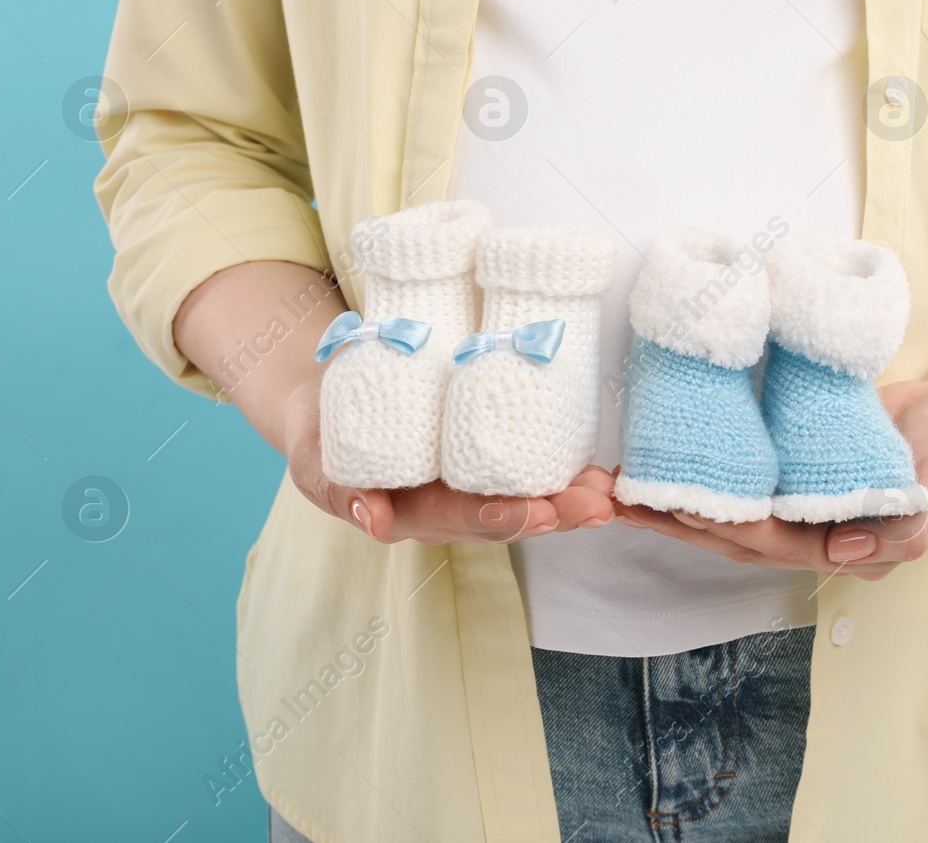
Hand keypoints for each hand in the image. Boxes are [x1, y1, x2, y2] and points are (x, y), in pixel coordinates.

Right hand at [282, 376, 616, 544]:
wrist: (327, 408)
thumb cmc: (323, 437)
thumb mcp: (318, 463)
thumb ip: (340, 490)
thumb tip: (373, 518)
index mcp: (415, 513)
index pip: (465, 519)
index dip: (504, 516)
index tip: (538, 513)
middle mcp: (452, 508)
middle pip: (511, 515)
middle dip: (557, 512)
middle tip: (596, 505)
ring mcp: (473, 486)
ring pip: (530, 496)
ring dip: (573, 496)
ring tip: (609, 489)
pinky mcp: (489, 459)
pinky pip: (532, 469)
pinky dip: (568, 470)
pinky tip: (601, 470)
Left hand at [611, 377, 927, 580]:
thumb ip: (906, 526)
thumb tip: (842, 550)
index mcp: (846, 548)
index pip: (774, 544)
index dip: (726, 526)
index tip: (682, 503)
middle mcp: (813, 533)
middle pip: (733, 534)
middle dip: (677, 519)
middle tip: (624, 499)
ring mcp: (798, 502)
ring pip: (726, 509)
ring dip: (673, 499)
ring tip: (619, 486)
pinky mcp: (789, 467)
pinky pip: (738, 473)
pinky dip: (699, 466)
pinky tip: (660, 452)